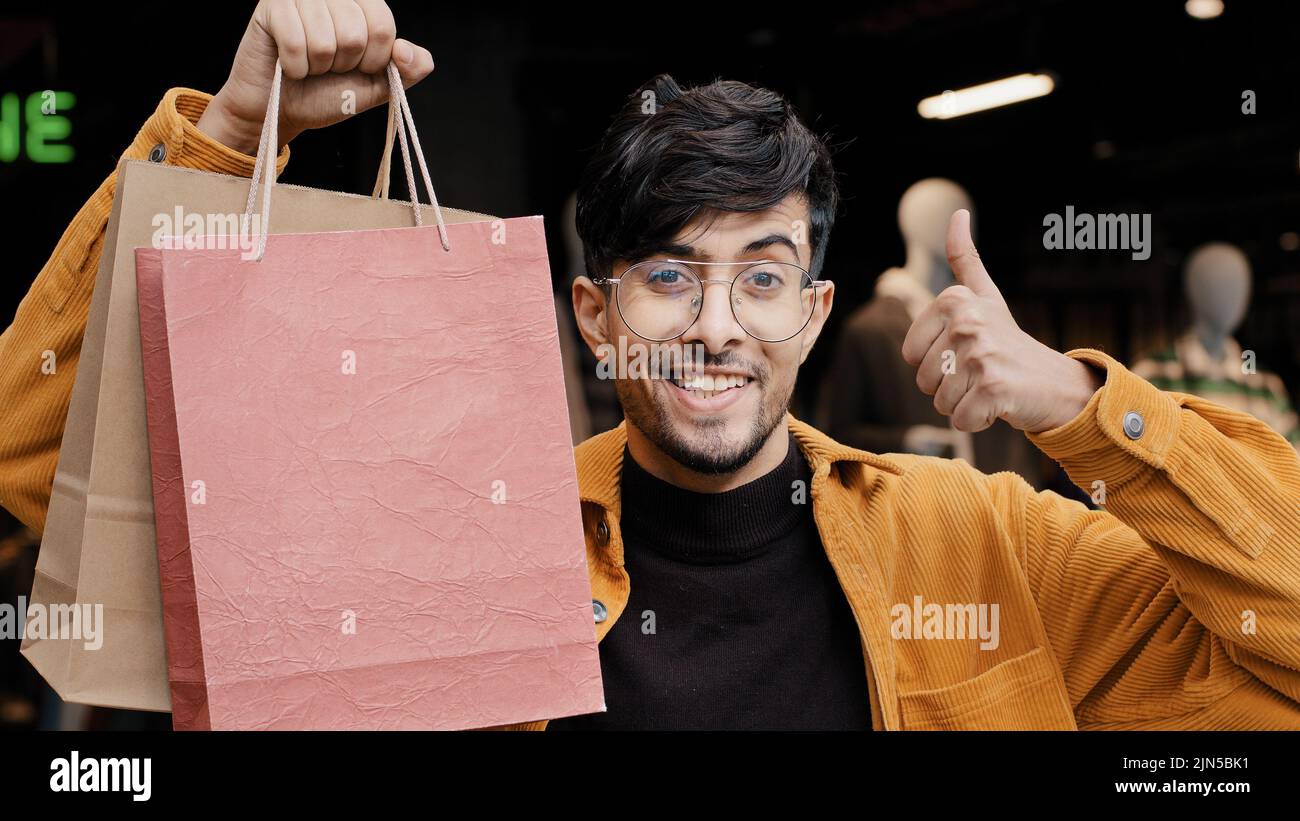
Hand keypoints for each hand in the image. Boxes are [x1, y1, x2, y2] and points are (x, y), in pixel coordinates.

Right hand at [196, 0, 433, 154]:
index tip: (358, 67)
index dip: (374, 59)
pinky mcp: (272, 7)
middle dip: (343, 65)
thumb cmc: (326, 93)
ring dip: (317, 67)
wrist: (282, 109)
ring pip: (324, 41)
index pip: (382, 25)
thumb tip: (409, 52)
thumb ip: (407, 71)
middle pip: (354, 34)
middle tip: (328, 67)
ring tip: (309, 65)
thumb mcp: (377, 85)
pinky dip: (294, 66)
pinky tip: (289, 65)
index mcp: (362, 4)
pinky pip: (294, 42)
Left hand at [901, 209, 1101, 433]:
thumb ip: (964, 258)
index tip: (967, 353)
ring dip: (964, 404)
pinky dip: (978, 422)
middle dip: (950, 387)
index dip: (936, 364)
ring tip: (991, 387)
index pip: (912, 355)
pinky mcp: (993, 387)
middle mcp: (966, 321)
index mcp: (954, 300)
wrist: (1055, 383)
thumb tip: (958, 213)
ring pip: (940, 402)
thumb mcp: (985, 296)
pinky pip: (960, 420)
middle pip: (924, 380)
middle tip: (982, 374)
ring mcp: (980, 353)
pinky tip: (999, 405)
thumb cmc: (1010, 343)